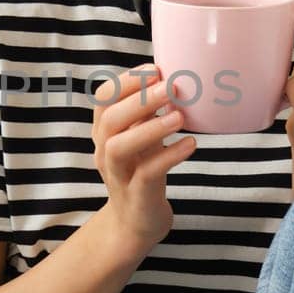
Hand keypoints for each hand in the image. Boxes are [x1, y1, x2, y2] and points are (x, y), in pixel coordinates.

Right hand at [91, 64, 196, 258]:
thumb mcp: (142, 137)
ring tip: (179, 116)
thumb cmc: (142, 170)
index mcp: (104, 131)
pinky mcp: (136, 196)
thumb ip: (148, 112)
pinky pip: (146, 174)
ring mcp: (117, 175)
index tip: (155, 69)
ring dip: (149, 128)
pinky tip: (190, 144)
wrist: (136, 223)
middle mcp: (104, 151)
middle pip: (109, 120)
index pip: (103, 98)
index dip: (126, 81)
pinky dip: (169, 156)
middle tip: (170, 86)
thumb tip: (175, 77)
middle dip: (139, 99)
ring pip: (119, 147)